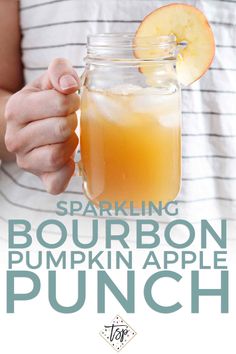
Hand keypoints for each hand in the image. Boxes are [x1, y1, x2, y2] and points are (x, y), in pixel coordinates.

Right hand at [4, 58, 79, 193]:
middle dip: (72, 122)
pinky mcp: (41, 180)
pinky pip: (58, 182)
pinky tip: (68, 157)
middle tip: (70, 120)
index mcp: (16, 110)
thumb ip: (59, 71)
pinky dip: (68, 170)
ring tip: (68, 137)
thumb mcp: (47, 81)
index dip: (72, 101)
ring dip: (71, 144)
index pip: (59, 104)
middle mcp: (15, 139)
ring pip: (57, 155)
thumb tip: (69, 86)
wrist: (29, 127)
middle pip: (60, 130)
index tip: (70, 103)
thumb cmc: (42, 104)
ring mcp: (26, 162)